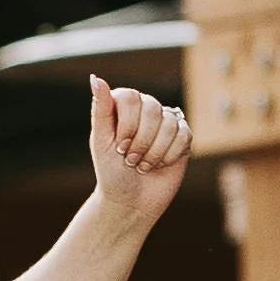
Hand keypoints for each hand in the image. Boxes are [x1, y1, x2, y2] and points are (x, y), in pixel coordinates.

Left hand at [89, 75, 189, 228]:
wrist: (131, 202)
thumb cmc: (111, 172)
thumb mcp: (101, 141)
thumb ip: (100, 109)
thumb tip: (95, 78)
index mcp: (123, 106)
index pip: (131, 97)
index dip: (127, 124)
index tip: (120, 146)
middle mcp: (146, 109)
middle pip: (152, 109)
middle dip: (141, 141)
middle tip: (130, 160)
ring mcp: (166, 122)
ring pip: (170, 124)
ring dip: (154, 152)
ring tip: (142, 165)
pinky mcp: (183, 137)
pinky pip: (184, 136)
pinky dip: (168, 156)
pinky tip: (159, 166)